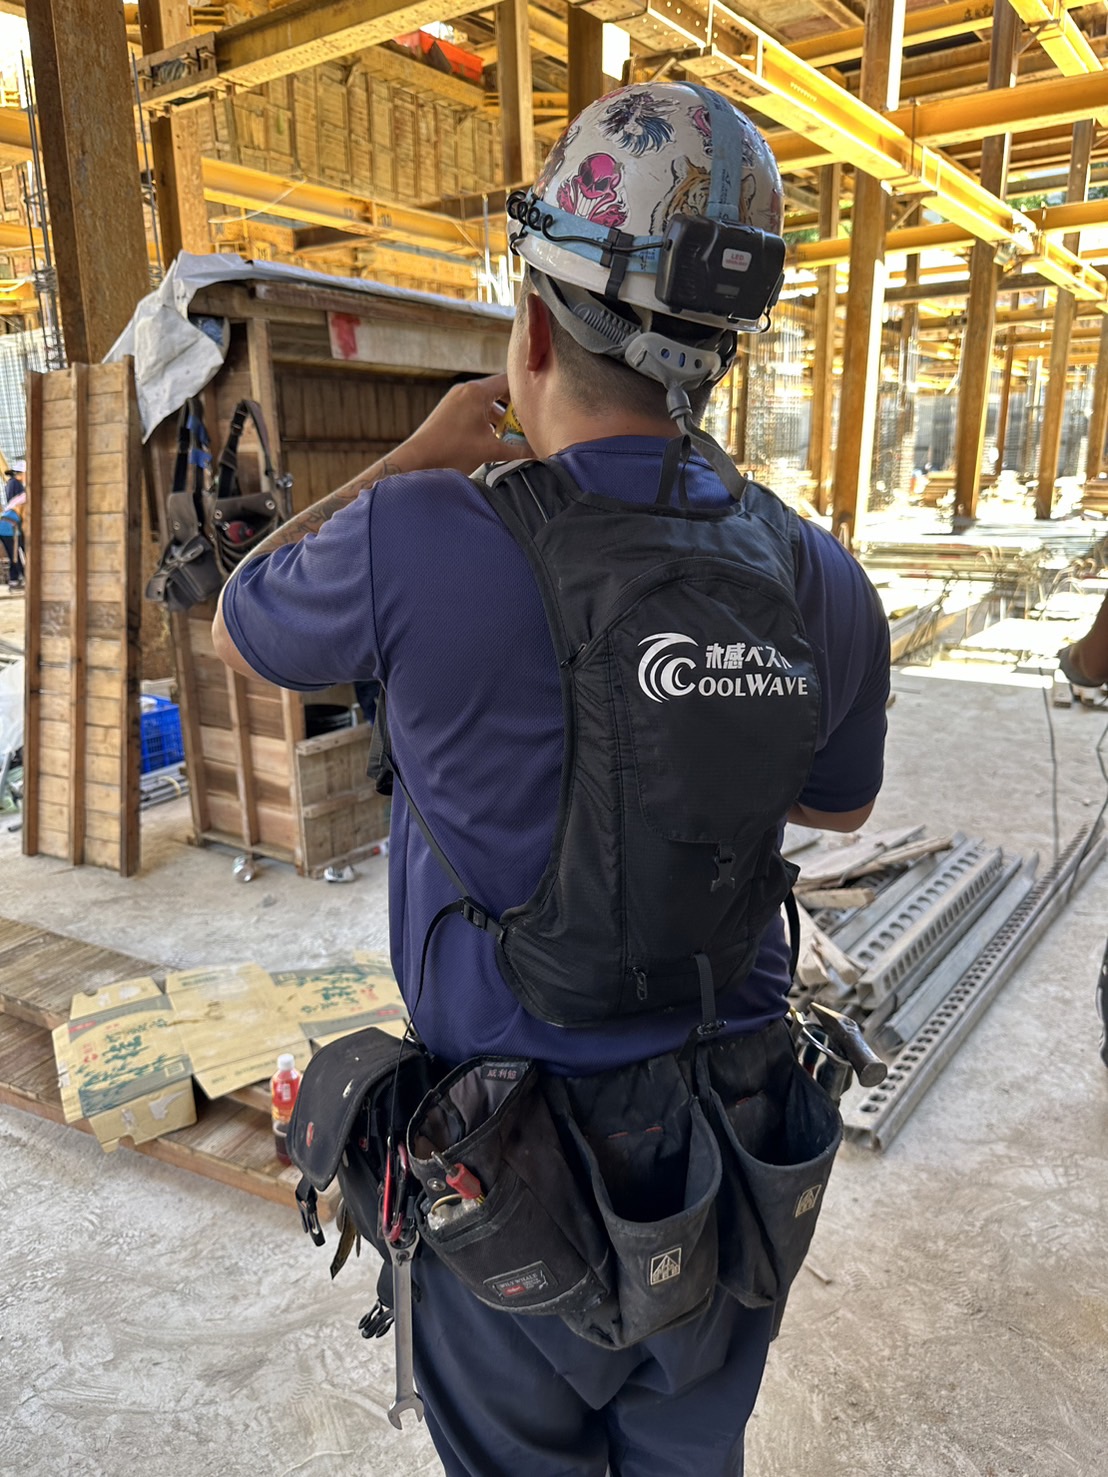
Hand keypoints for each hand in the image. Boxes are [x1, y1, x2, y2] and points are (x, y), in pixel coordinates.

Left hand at [397, 373, 532, 473]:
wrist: (417, 461)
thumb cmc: (451, 452)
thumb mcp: (490, 451)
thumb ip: (518, 451)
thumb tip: (540, 455)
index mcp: (476, 392)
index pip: (509, 381)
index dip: (526, 391)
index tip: (539, 403)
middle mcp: (465, 391)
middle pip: (499, 392)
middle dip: (515, 408)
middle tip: (529, 423)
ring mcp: (455, 400)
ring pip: (486, 403)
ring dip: (500, 418)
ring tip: (512, 436)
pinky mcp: (448, 413)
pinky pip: (474, 411)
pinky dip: (486, 422)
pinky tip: (492, 441)